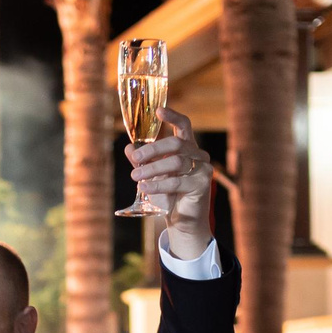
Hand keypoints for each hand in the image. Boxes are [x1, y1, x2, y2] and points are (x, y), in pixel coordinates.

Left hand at [129, 105, 215, 260]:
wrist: (183, 221)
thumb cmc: (168, 195)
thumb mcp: (152, 175)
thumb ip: (142, 161)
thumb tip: (128, 148)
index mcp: (187, 148)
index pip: (184, 126)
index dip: (173, 117)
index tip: (158, 111)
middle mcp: (198, 155)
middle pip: (176, 144)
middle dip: (153, 150)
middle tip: (135, 158)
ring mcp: (203, 169)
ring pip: (176, 162)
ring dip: (153, 169)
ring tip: (135, 176)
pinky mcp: (202, 184)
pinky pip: (178, 181)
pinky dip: (159, 184)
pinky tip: (145, 188)